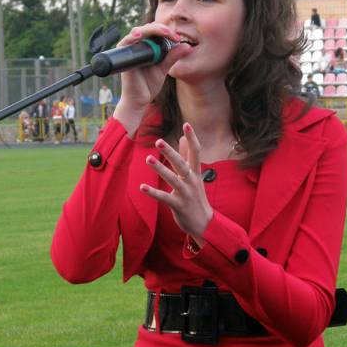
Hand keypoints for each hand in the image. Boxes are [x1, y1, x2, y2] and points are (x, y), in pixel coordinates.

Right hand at [112, 23, 192, 135]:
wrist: (139, 100)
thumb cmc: (148, 85)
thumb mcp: (164, 68)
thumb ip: (173, 57)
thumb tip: (188, 46)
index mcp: (146, 47)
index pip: (155, 32)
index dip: (167, 32)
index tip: (178, 38)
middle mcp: (137, 46)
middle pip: (147, 29)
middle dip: (161, 29)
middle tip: (173, 35)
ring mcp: (129, 50)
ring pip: (138, 31)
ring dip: (151, 30)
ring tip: (164, 32)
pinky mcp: (123, 55)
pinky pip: (126, 41)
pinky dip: (133, 36)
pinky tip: (140, 35)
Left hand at [139, 123, 212, 242]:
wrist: (204, 223)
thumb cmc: (196, 197)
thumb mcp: (194, 176)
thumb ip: (188, 157)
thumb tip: (182, 138)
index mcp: (196, 172)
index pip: (196, 152)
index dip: (192, 138)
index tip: (187, 124)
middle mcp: (192, 181)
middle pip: (182, 164)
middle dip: (170, 152)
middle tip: (159, 141)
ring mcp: (186, 194)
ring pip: (173, 179)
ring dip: (160, 169)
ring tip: (148, 159)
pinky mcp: (178, 205)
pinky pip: (164, 198)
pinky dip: (153, 192)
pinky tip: (142, 187)